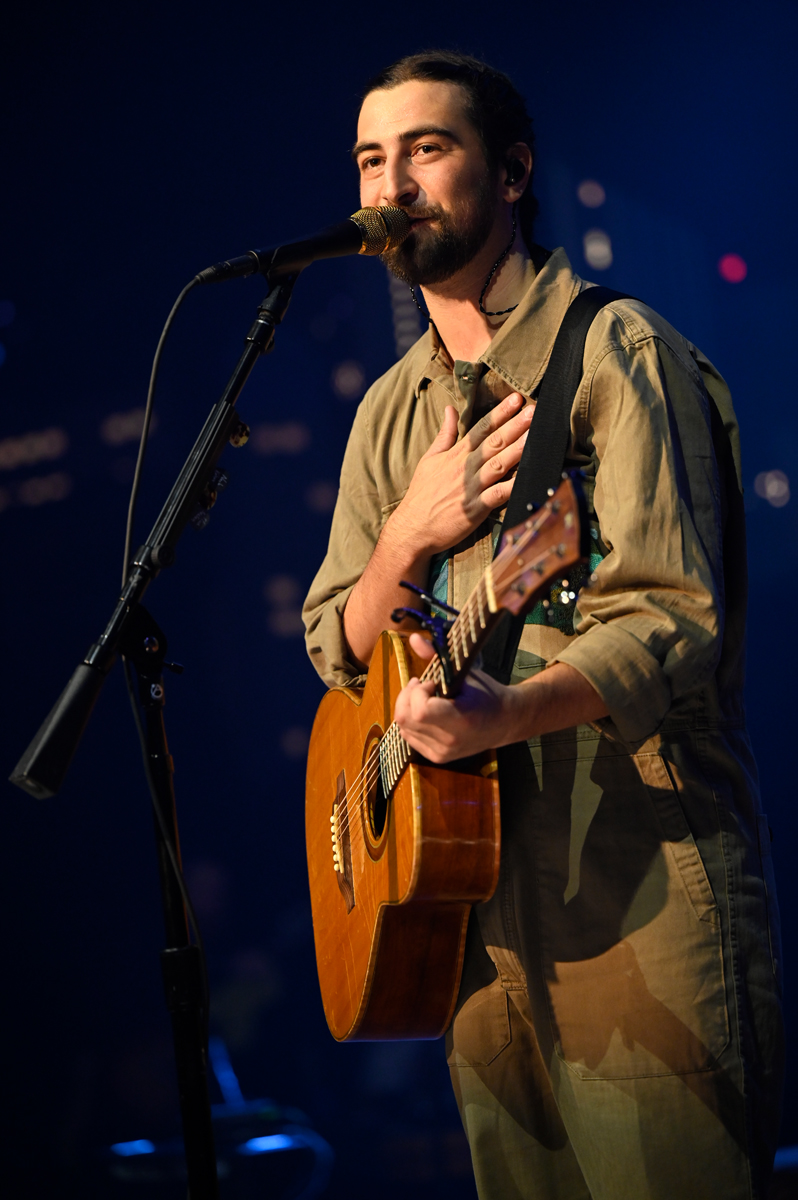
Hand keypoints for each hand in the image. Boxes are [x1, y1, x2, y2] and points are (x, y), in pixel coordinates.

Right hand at [387, 393, 533, 557]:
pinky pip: (498, 495)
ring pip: (499, 465)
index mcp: (455, 455)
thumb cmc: (421, 495)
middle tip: (533, 411)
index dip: (500, 413)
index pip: (481, 428)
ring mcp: (471, 488)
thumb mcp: (429, 459)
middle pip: (494, 443)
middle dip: (515, 426)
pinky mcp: (475, 509)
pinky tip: (526, 478)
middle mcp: (465, 468)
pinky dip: (512, 486)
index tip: (516, 399)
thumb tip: (449, 409)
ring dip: (517, 450)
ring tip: (535, 436)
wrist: (412, 528)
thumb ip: (445, 434)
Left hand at [394, 636, 609, 761]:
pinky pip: (409, 736)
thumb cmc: (485, 693)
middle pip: (405, 718)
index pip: (420, 710)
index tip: (432, 682)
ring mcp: (442, 752)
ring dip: (408, 707)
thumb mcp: (464, 672)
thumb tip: (413, 637)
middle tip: (423, 685)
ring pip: (403, 727)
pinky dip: (411, 721)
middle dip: (408, 696)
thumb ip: (436, 656)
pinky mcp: (437, 757)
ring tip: (425, 697)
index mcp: (461, 720)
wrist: (505, 722)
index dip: (418, 692)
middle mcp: (450, 741)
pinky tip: (426, 711)